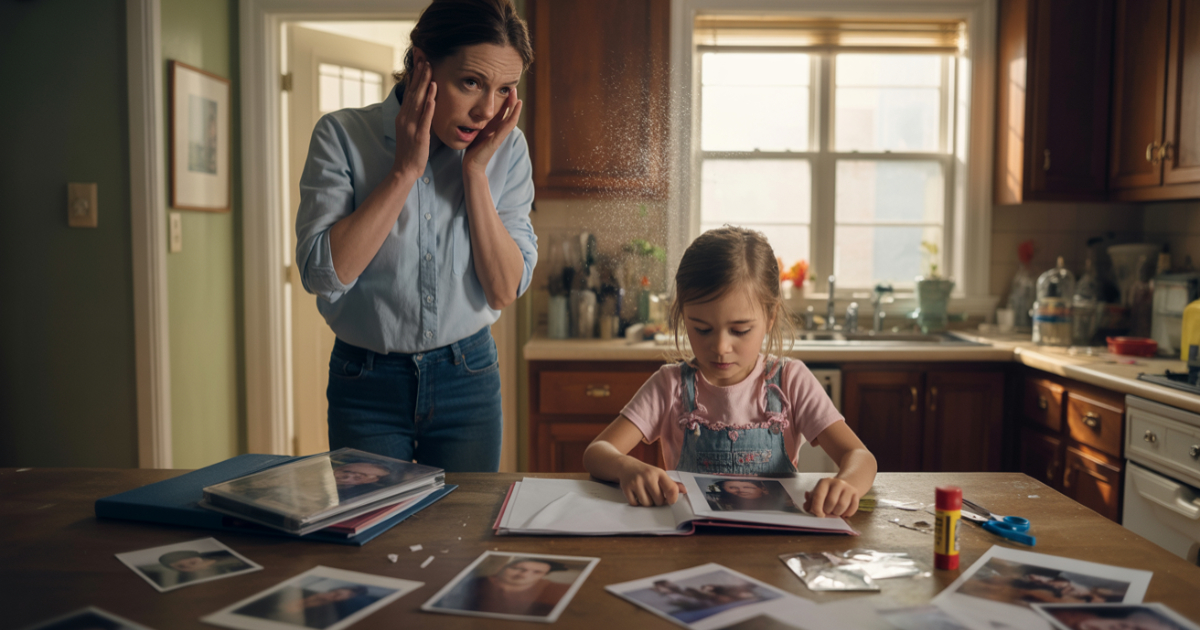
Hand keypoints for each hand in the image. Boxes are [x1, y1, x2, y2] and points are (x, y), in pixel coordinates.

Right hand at [392, 59, 435, 178]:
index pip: (410, 93)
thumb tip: (421, 104)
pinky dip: (429, 105)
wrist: (404, 169)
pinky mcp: (419, 135)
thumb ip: (414, 116)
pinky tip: (433, 95)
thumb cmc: (410, 150)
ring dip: (424, 84)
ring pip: (418, 101)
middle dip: (420, 75)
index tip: (420, 63)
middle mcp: (405, 118)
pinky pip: (425, 118)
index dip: (415, 77)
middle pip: (413, 93)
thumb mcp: (409, 129)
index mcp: (403, 116)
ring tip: (429, 70)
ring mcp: (411, 126)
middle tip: (425, 59)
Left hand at [463, 88, 521, 175]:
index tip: (504, 87)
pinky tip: (517, 103)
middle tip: (512, 86)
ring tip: (515, 91)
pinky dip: (514, 113)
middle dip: (510, 99)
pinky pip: (509, 123)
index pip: (501, 110)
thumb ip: (476, 123)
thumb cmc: (472, 149)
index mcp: (493, 127)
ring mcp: (500, 134)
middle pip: (508, 111)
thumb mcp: (474, 131)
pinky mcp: (499, 138)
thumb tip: (471, 111)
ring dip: (514, 103)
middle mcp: (499, 129)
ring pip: (511, 116)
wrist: (472, 165)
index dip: (504, 100)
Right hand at [616, 459, 683, 506]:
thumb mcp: (659, 474)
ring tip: (645, 495)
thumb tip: (685, 491)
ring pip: (647, 504)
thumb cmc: (646, 472)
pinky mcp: (626, 487)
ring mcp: (636, 482)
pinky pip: (635, 504)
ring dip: (647, 503)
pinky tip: (637, 496)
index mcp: (659, 472)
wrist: (626, 465)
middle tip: (654, 497)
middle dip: (657, 502)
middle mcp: (648, 476)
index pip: (671, 489)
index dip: (673, 499)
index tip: (670, 501)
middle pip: (658, 501)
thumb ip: (671, 483)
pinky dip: (637, 504)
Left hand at [804, 477, 861, 517]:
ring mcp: (848, 488)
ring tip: (834, 511)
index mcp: (824, 482)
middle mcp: (837, 483)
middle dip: (828, 511)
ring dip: (837, 513)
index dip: (817, 508)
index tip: (818, 514)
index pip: (819, 496)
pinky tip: (843, 512)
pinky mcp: (856, 494)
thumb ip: (810, 501)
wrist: (844, 485)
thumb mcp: (817, 493)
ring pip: (842, 506)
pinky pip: (852, 508)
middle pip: (831, 502)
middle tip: (827, 512)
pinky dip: (847, 513)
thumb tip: (807, 507)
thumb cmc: (828, 492)